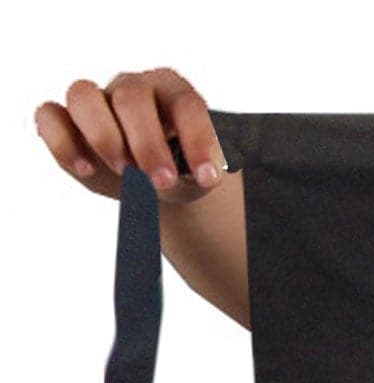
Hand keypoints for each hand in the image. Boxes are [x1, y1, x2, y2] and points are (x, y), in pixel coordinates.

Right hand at [34, 68, 226, 203]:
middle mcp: (132, 89)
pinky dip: (62, 142)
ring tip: (124, 172)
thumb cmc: (182, 171)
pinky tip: (85, 168)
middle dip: (147, 143)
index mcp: (173, 92)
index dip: (196, 139)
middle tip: (161, 182)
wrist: (158, 184)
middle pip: (131, 98)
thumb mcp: (201, 174)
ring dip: (103, 136)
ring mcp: (96, 101)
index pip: (185, 104)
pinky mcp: (67, 122)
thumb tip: (200, 176)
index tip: (206, 177)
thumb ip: (202, 171)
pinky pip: (49, 116)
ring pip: (83, 95)